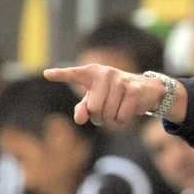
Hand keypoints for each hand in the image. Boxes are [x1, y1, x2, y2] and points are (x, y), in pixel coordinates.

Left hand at [43, 64, 166, 125]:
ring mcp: (121, 81)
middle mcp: (106, 73)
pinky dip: (122, 120)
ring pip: (107, 114)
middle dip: (99, 116)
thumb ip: (83, 109)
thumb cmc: (115, 95)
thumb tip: (80, 120)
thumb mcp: (97, 100)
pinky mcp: (134, 90)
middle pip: (93, 108)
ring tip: (118, 109)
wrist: (146, 90)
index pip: (74, 74)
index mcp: (92, 73)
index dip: (61, 75)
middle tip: (107, 110)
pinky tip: (127, 110)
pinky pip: (121, 116)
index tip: (47, 74)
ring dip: (112, 119)